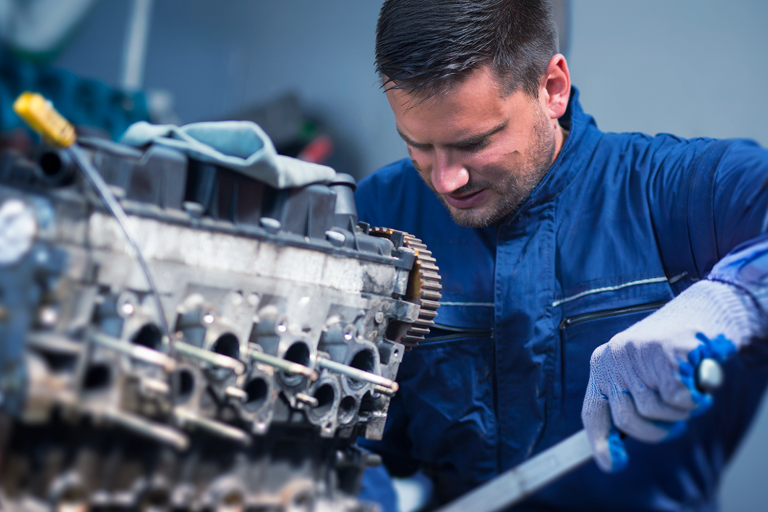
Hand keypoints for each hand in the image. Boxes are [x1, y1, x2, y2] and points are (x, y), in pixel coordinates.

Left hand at [581, 280, 762, 472]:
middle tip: (676, 421)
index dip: (600, 442)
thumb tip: (611, 453)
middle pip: (628, 419)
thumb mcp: (638, 371)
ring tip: (688, 392)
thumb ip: (627, 401)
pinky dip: (695, 400)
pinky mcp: (664, 354)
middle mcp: (612, 358)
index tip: (612, 464)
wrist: (703, 310)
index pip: (593, 411)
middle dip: (657, 430)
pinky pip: (679, 400)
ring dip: (680, 412)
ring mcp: (637, 354)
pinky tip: (699, 383)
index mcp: (602, 363)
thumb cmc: (672, 349)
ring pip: (656, 411)